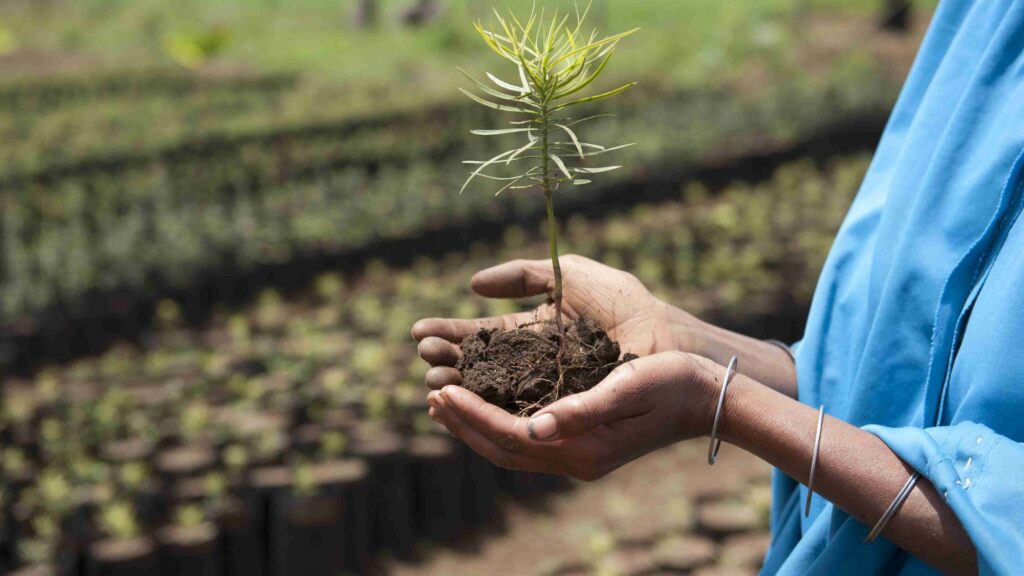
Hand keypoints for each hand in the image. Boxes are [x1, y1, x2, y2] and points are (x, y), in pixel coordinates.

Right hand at [411, 255, 703, 389]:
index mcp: (534, 333)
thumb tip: (471, 286)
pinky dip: (489, 412)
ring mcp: (547, 391)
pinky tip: (466, 405)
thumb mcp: (567, 275)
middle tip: (422, 358)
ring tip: (435, 382)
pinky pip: (517, 415)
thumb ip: (522, 275)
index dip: (450, 335)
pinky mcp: (561, 414)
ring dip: (461, 389)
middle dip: (448, 362)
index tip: (418, 332)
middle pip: (480, 367)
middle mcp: (535, 366)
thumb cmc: (623, 303)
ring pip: (492, 394)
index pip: (482, 336)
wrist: (665, 335)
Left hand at [426, 352, 720, 479]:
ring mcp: (579, 454)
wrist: (706, 397)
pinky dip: (498, 422)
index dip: (470, 415)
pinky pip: (527, 439)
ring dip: (475, 425)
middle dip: (462, 424)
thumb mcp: (626, 387)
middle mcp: (575, 458)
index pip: (508, 436)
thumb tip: (533, 428)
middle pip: (501, 448)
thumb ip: (581, 410)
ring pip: (511, 447)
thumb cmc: (671, 382)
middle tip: (431, 395)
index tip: (440, 390)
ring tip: (445, 401)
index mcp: (582, 448)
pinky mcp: (583, 442)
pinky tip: (486, 403)